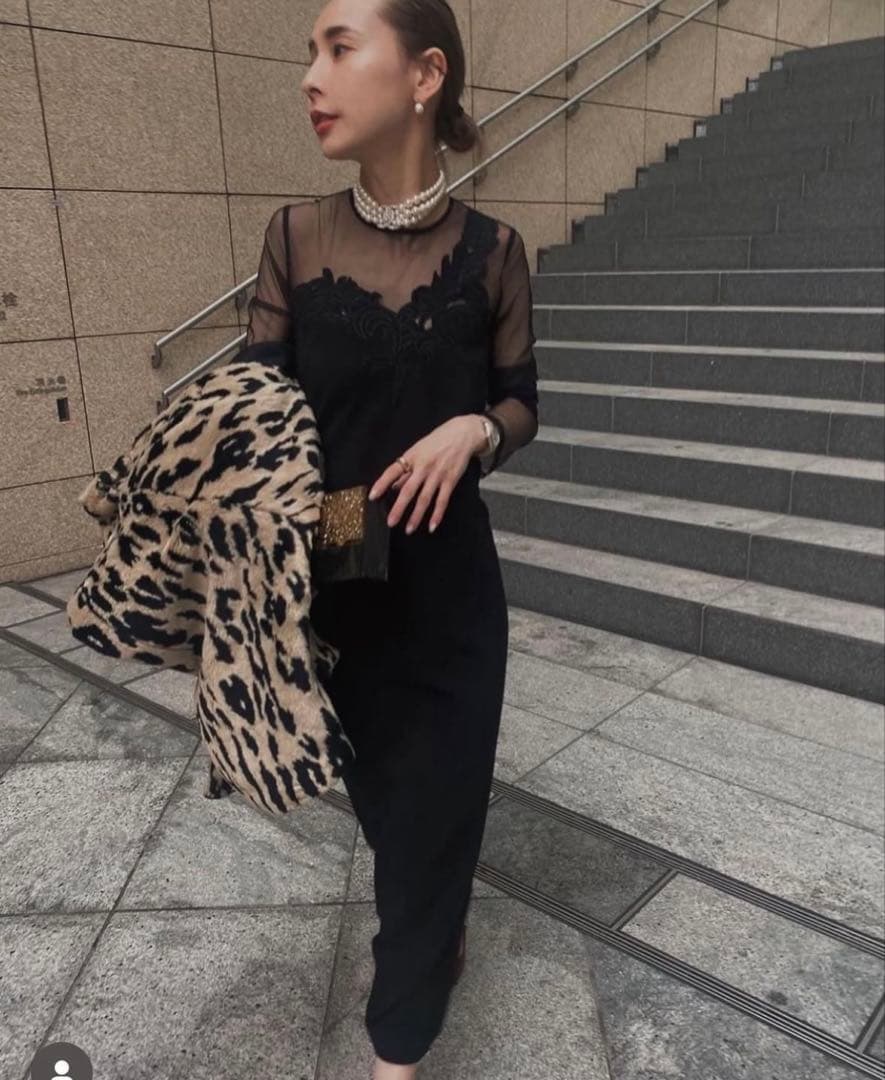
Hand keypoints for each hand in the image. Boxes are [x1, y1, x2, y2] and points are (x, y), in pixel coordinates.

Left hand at [368, 415, 486, 534]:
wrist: (462, 434)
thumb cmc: (437, 441)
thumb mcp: (417, 450)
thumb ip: (407, 470)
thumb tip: (393, 486)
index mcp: (412, 457)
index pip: (393, 471)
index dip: (382, 483)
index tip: (372, 496)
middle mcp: (423, 467)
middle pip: (408, 490)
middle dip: (399, 508)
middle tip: (391, 522)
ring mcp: (437, 474)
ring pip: (425, 498)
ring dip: (416, 516)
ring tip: (409, 529)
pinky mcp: (450, 480)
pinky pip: (442, 500)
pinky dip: (437, 514)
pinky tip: (432, 526)